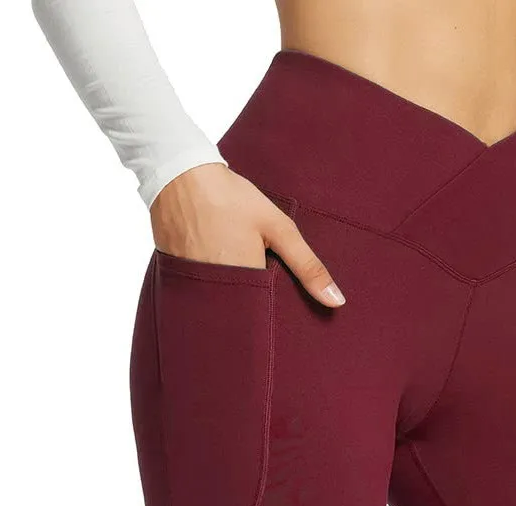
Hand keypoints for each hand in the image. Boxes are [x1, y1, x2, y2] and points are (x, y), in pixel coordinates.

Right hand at [150, 163, 345, 308]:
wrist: (179, 175)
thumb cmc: (231, 198)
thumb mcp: (278, 227)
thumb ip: (307, 265)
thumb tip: (337, 302)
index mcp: (246, 284)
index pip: (264, 319)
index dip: (273, 318)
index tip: (281, 316)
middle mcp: (217, 292)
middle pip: (240, 317)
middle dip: (251, 313)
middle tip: (255, 292)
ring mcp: (194, 287)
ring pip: (220, 308)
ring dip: (230, 302)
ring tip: (233, 280)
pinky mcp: (178, 279)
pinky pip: (200, 296)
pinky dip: (210, 290)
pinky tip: (213, 270)